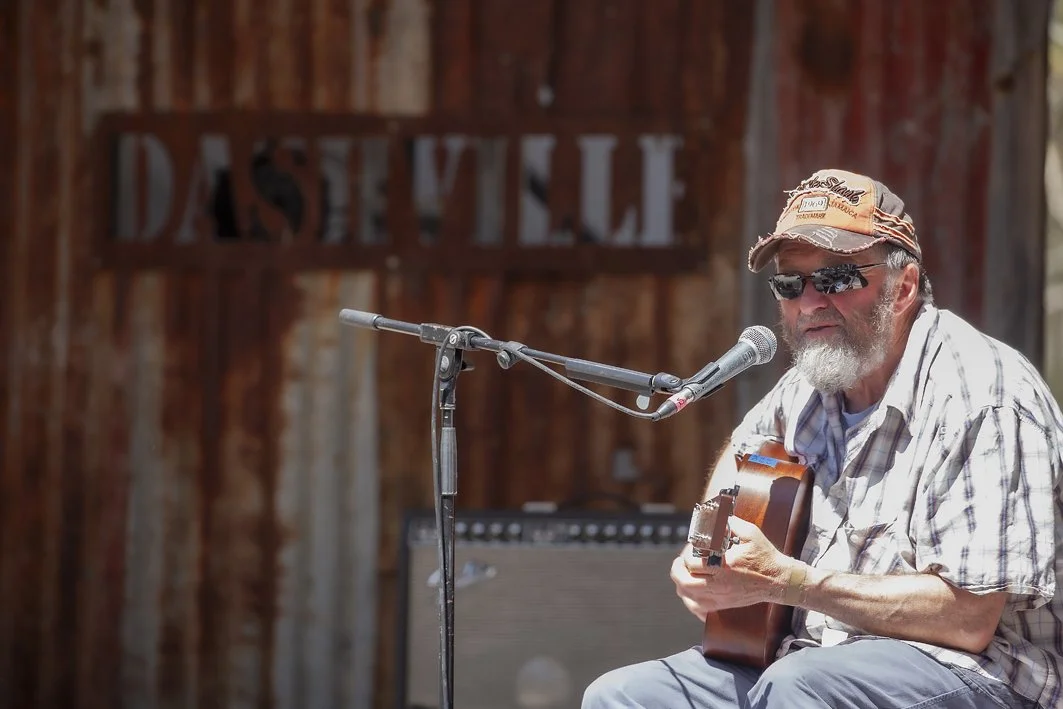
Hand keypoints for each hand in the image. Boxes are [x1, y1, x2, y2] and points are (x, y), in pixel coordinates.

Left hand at [670, 516, 791, 620]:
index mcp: (724, 566)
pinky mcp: (724, 606)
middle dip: (677, 570)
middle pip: (685, 584)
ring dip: (681, 585)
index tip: (692, 547)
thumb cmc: (765, 557)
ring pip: (688, 598)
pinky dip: (690, 602)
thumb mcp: (750, 533)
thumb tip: (714, 517)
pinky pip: (698, 610)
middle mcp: (720, 585)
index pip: (692, 564)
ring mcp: (721, 598)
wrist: (779, 580)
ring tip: (683, 574)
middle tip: (679, 562)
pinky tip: (691, 592)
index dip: (686, 554)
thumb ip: (731, 523)